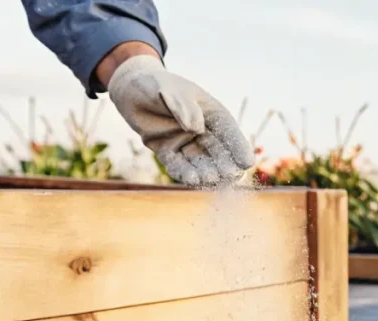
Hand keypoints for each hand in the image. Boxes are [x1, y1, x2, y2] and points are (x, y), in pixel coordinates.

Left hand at [105, 54, 253, 185]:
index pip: (229, 131)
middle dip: (225, 164)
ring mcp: (186, 143)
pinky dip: (185, 173)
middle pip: (219, 151)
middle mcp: (202, 130)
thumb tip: (195, 128)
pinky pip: (179, 166)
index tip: (247, 163)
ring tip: (207, 179)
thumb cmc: (153, 84)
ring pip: (201, 162)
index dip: (239, 147)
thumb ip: (182, 106)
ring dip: (206, 172)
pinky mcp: (169, 152)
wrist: (130, 90)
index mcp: (210, 113)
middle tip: (229, 175)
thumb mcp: (167, 90)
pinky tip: (191, 180)